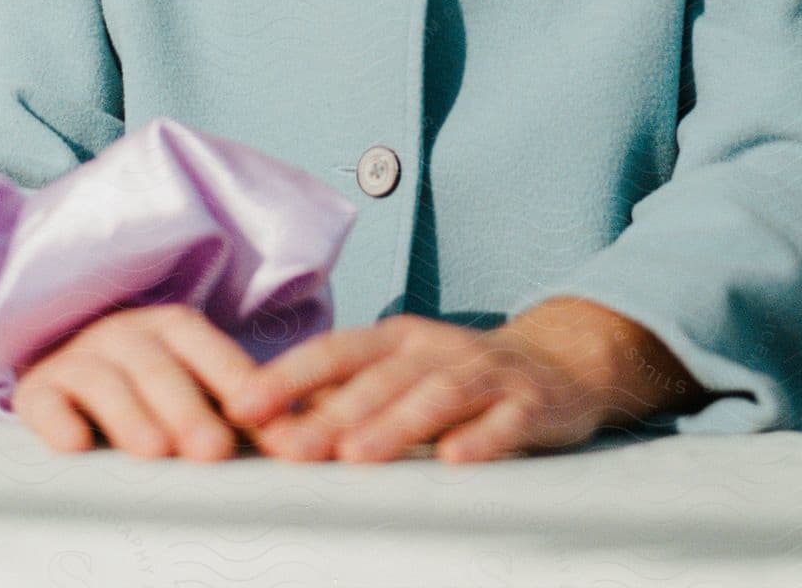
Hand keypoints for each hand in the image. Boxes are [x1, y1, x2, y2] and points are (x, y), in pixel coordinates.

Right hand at [11, 304, 288, 461]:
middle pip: (158, 365)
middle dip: (188, 407)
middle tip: (214, 449)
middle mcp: (125, 334)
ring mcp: (78, 358)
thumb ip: (243, 408)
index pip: (206, 345)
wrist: (67, 370)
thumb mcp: (194, 384)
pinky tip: (76, 446)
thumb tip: (304, 438)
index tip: (267, 417)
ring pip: (104, 380)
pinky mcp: (38, 390)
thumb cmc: (150, 387)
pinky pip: (43, 402)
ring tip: (155, 452)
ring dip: (131, 416)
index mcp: (170, 327)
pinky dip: (58, 422)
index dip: (235, 378)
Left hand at [219, 310, 624, 464]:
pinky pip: (504, 421)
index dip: (288, 376)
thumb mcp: (400, 374)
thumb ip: (343, 397)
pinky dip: (480, 439)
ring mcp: (484, 373)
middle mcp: (435, 349)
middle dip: (332, 414)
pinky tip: (454, 462)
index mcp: (396, 340)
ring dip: (395, 424)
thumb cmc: (461, 376)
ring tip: (357, 456)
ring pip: (436, 395)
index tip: (243, 405)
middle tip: (291, 447)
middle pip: (379, 379)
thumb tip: (265, 425)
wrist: (558, 364)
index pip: (334, 352)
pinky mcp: (528, 403)